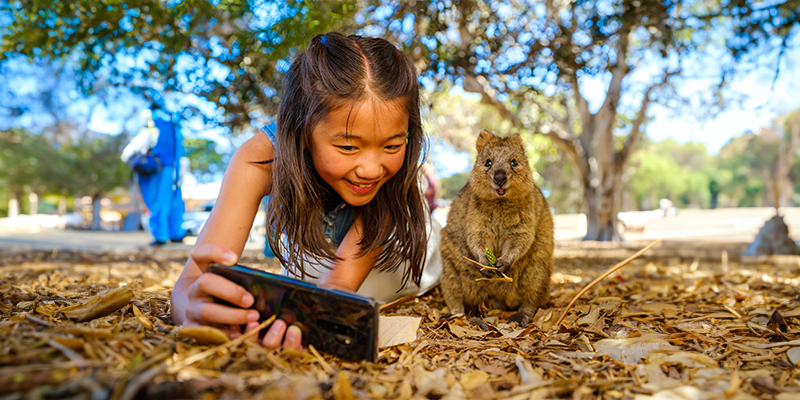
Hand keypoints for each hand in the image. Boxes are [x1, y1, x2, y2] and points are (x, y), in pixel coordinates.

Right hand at [183, 244, 301, 348]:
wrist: (209, 320)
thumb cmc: (231, 300)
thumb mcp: (237, 286)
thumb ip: (246, 280)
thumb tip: (269, 283)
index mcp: (206, 273)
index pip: (202, 255)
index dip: (215, 253)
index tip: (234, 259)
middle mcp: (196, 290)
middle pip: (205, 282)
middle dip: (231, 291)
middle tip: (251, 300)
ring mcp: (193, 310)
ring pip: (206, 311)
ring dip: (232, 315)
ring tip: (253, 317)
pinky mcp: (195, 331)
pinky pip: (207, 334)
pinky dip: (226, 335)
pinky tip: (240, 335)